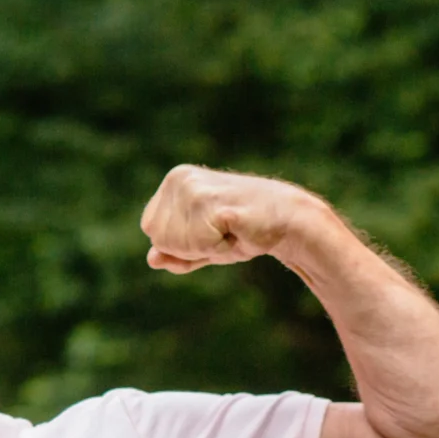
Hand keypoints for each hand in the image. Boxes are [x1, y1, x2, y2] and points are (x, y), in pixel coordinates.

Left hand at [140, 165, 326, 274]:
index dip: (180, 243)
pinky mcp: (209, 201)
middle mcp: (179, 178)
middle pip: (159, 239)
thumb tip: (151, 259)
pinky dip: (218, 248)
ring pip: (175, 244)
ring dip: (206, 247)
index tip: (209, 230)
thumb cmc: (242, 231)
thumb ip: (173, 253)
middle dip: (191, 247)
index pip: (152, 230)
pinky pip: (198, 245)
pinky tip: (236, 230)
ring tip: (229, 229)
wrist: (287, 220)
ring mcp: (193, 187)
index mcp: (173, 181)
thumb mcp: (201, 246)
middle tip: (221, 231)